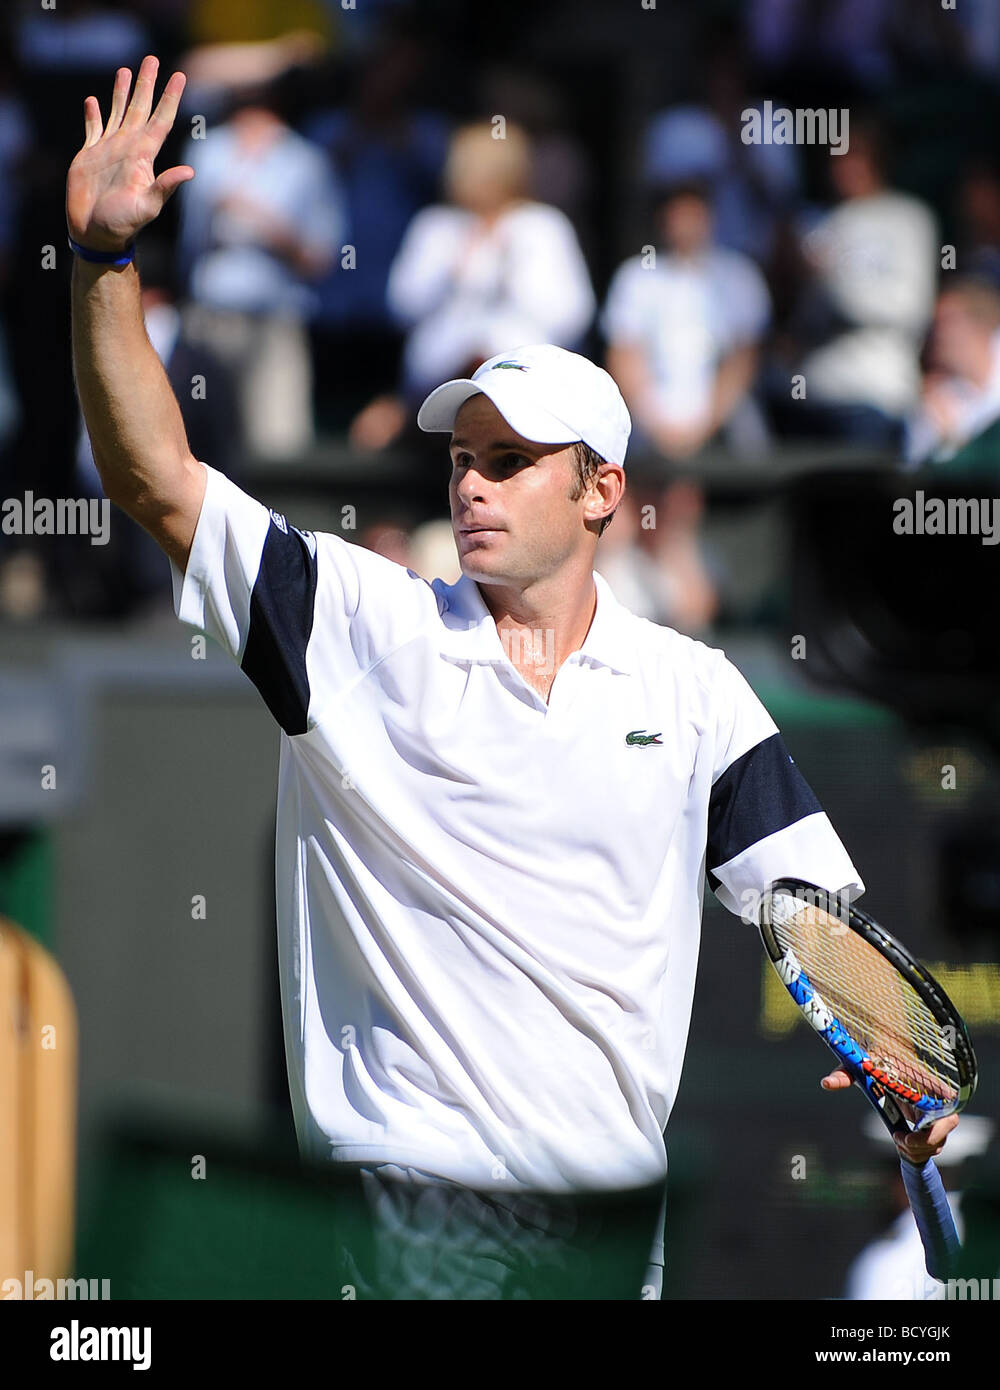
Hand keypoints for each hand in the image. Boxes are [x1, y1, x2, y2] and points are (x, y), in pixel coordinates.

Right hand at [66, 55, 192, 254]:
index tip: (180, 76)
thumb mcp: (147, 207)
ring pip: (117, 113)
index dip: (170, 98)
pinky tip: (93, 101)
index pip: (161, 120)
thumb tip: (190, 171)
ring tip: (125, 70)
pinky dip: (93, 114)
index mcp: (143, 156)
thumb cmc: (123, 225)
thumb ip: (165, 187)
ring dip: (121, 92)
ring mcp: (109, 150)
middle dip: (146, 84)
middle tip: (152, 59)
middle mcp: (128, 148)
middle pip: (139, 108)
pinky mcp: (90, 156)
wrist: (96, 234)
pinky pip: (93, 129)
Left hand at [821, 1066, 958, 1162]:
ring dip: (917, 1150)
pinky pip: (932, 1145)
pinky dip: (918, 1151)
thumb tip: (826, 1083)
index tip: (901, 1135)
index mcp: (927, 1087)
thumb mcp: (859, 1066)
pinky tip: (900, 1142)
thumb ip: (844, 1075)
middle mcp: (936, 1102)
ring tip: (897, 1141)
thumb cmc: (876, 1059)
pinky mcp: (928, 1123)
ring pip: (937, 1144)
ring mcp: (934, 1114)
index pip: (947, 1114)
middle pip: (942, 1135)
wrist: (886, 1056)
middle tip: (898, 1141)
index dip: (932, 1132)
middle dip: (920, 1146)